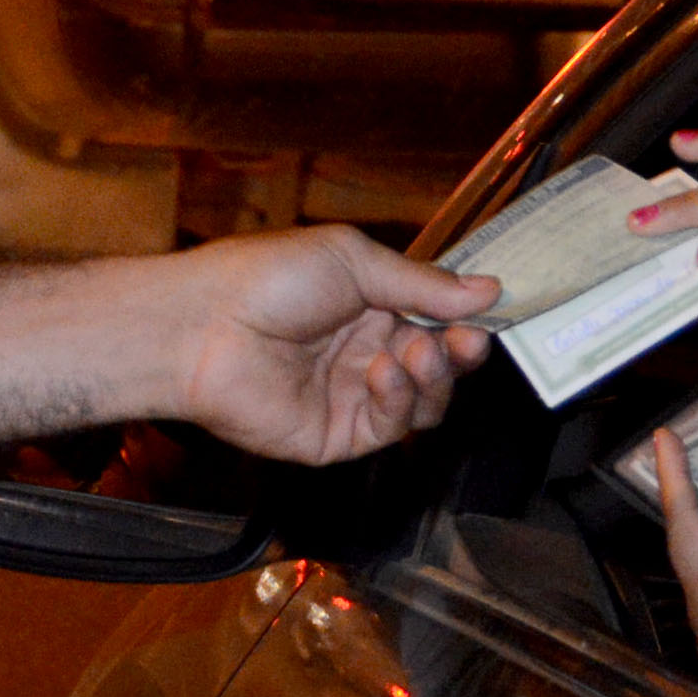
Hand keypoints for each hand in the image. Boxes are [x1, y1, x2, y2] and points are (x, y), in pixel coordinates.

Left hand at [162, 228, 496, 465]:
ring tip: (415, 352)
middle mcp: (365, 350)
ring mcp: (352, 395)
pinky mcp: (337, 435)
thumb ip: (422, 283)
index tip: (492, 312)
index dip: (467, 318)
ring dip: (432, 376)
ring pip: (424, 401)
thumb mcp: (352, 261)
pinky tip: (385, 372)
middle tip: (467, 340)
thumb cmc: (267, 279)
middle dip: (460, 351)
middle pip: (440, 363)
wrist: (205, 328)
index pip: (437, 318)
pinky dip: (400, 399)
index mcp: (369, 303)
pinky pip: (391, 426)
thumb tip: (490, 289)